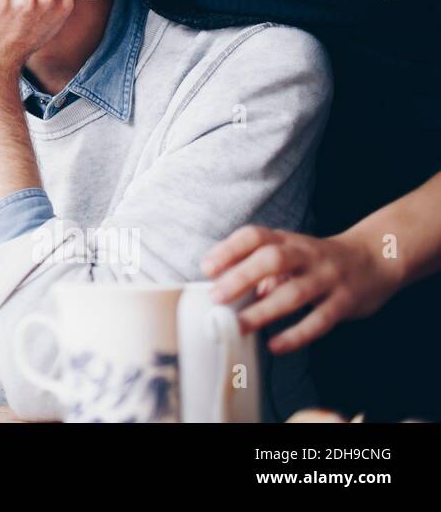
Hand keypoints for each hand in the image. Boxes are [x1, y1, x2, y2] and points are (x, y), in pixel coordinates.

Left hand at [200, 225, 404, 353]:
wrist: (376, 258)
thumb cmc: (317, 259)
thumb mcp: (289, 253)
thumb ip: (260, 270)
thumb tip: (226, 292)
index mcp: (287, 241)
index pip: (254, 236)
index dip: (229, 249)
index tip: (207, 267)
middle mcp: (306, 255)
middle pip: (272, 260)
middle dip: (241, 277)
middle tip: (217, 297)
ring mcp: (327, 278)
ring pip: (294, 292)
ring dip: (264, 311)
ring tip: (239, 326)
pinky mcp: (345, 302)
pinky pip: (320, 320)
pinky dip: (297, 334)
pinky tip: (276, 345)